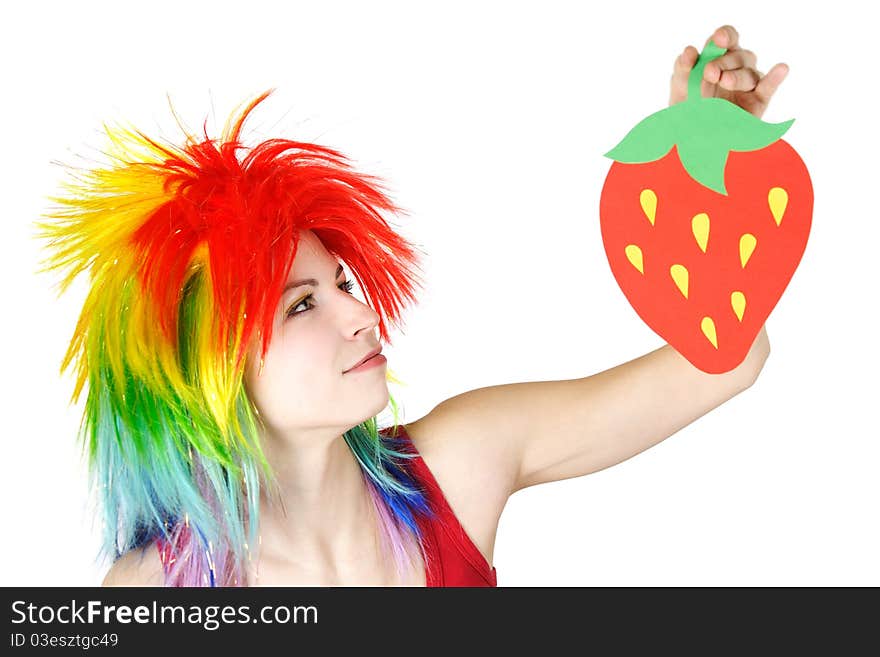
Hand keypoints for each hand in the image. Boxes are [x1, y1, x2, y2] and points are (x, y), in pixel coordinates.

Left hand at [669, 25, 788, 118]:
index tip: (717, 40)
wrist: (692, 139)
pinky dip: (775, 78)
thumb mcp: (680, 89)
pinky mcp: (758, 102)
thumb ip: (682, 70)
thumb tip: (688, 51)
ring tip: (725, 81)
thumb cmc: (687, 109)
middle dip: (723, 62)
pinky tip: (781, 68)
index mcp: (719, 57)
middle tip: (709, 73)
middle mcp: (737, 67)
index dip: (725, 35)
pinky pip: (769, 88)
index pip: (727, 39)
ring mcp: (749, 85)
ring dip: (737, 76)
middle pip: (739, 55)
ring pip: (750, 73)